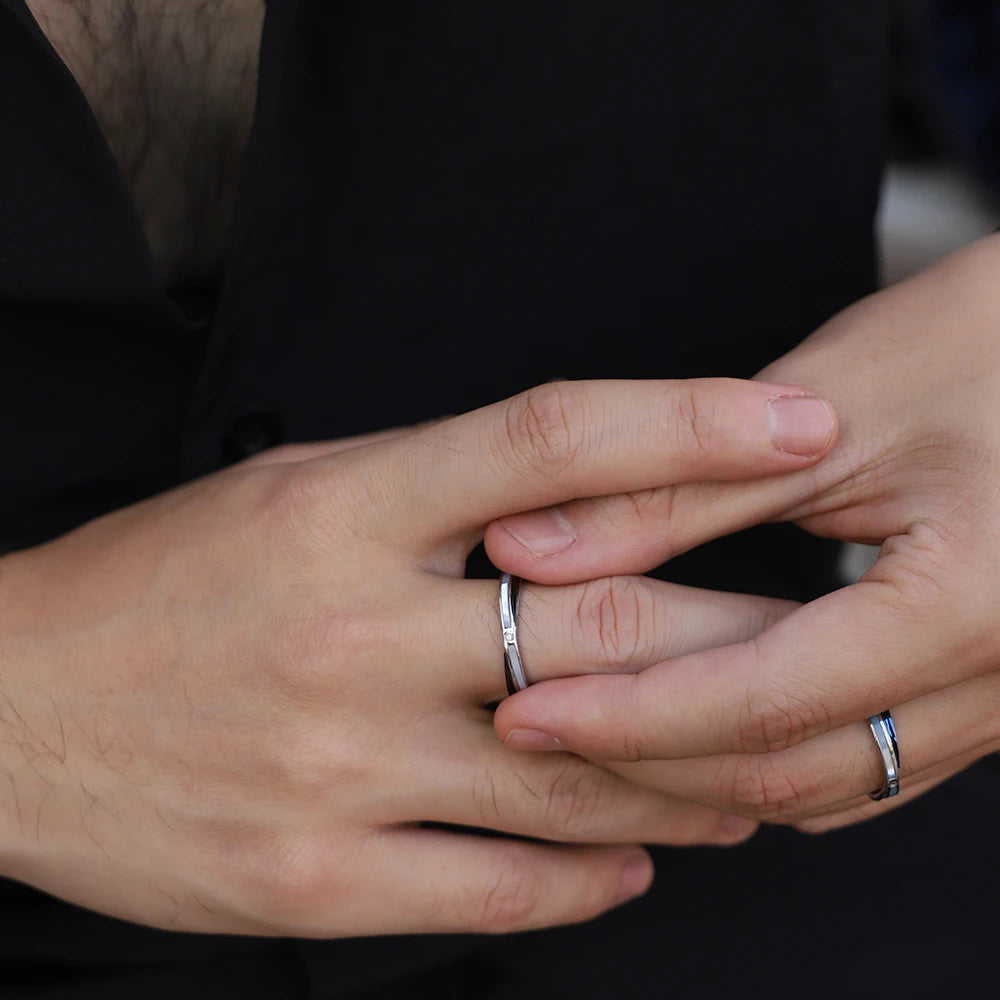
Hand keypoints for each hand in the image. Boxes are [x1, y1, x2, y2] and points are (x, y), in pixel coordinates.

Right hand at [0, 378, 831, 935]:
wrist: (13, 708)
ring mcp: (337, 768)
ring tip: (760, 774)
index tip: (795, 423)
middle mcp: (352, 631)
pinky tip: (637, 858)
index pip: (552, 440)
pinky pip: (503, 891)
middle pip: (602, 623)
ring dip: (694, 776)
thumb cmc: (163, 585)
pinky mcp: (315, 880)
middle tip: (820, 638)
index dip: (692, 421)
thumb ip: (433, 500)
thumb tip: (576, 518)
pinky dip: (592, 877)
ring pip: (576, 777)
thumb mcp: (291, 497)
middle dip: (740, 634)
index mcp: (342, 507)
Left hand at [493, 235, 999, 832]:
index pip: (759, 703)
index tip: (527, 711)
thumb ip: (673, 490)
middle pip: (790, 774)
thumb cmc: (989, 339)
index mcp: (969, 605)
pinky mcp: (993, 687)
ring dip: (704, 772)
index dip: (626, 717)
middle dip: (649, 761)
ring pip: (829, 786)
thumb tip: (529, 549)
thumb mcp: (826, 405)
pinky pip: (869, 763)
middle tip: (538, 728)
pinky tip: (701, 725)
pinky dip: (773, 758)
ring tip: (598, 731)